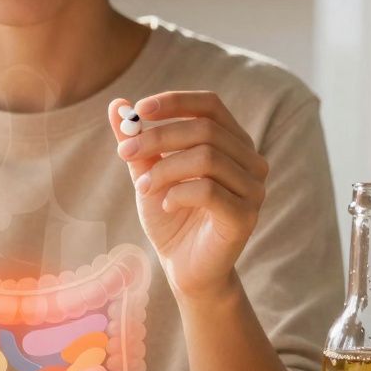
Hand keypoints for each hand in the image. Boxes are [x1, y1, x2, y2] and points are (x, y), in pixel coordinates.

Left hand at [109, 92, 267, 299]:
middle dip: (158, 137)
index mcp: (232, 143)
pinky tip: (165, 205)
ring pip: (207, 158)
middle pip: (205, 130)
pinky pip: (209, 191)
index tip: (139, 109)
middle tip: (124, 152)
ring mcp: (253, 189)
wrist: (184, 268)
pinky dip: (178, 193)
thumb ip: (137, 142)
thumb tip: (117, 105)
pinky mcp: (245, 217)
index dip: (176, 101)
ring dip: (164, 169)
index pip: (210, 105)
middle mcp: (250, 161)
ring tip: (143, 188)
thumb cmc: (171, 217)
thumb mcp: (149, 174)